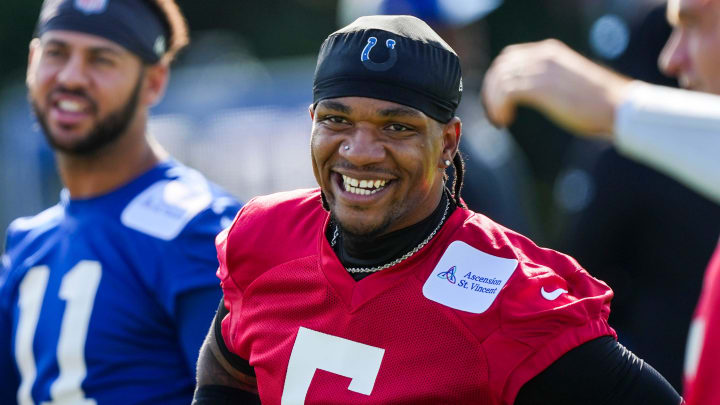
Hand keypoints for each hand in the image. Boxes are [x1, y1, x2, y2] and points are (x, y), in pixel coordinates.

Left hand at [481, 39, 631, 139]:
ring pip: (499, 81)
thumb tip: (530, 91)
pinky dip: (498, 107)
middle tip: (494, 113)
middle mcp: (543, 56)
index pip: (509, 57)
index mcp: (549, 51)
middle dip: (491, 91)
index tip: (498, 100)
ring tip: (500, 120)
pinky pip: (506, 93)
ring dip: (492, 102)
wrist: (617, 107)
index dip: (497, 79)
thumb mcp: (567, 81)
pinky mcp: (541, 87)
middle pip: (500, 68)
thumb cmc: (597, 101)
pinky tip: (505, 121)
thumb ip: (548, 79)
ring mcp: (541, 70)